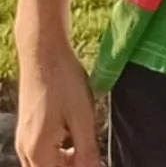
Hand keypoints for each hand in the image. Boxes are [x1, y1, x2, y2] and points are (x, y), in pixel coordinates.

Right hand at [15, 39, 100, 166]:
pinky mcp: (26, 129)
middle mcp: (25, 150)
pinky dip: (56, 153)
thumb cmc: (64, 82)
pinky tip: (73, 138)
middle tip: (92, 157)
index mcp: (38, 151)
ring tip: (85, 148)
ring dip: (63, 163)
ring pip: (42, 165)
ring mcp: (23, 139)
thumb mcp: (82, 116)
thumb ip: (87, 149)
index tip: (97, 161)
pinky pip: (39, 153)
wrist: (43, 54)